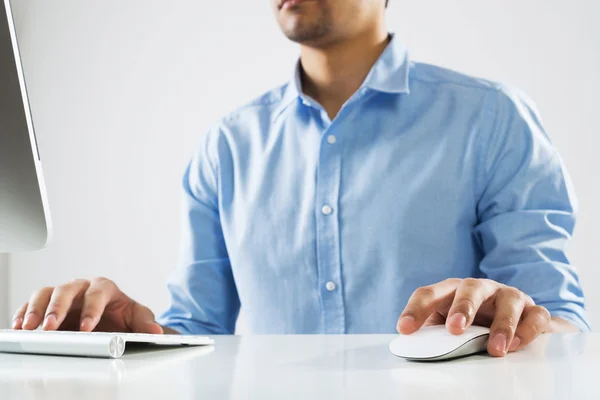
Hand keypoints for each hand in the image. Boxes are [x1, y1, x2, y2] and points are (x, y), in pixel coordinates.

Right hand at [12, 277, 163, 333]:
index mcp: (104, 288)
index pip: (97, 294)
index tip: (87, 328)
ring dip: (36, 309)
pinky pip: (33, 303)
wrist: (113, 319)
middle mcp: (82, 287)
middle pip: (66, 290)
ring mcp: (64, 295)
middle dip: (57, 308)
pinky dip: (24, 312)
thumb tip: (156, 332)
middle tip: (50, 327)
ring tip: (30, 327)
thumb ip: (145, 323)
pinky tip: (20, 325)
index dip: (91, 310)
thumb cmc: (122, 314)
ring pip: (46, 293)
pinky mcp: (49, 305)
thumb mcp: (137, 317)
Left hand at [396, 278, 551, 356]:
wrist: (516, 320)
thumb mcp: (449, 327)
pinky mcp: (533, 310)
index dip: (416, 309)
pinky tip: (518, 345)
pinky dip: (527, 329)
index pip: (429, 294)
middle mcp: (481, 289)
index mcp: (452, 291)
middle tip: (454, 329)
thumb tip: (413, 349)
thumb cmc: (474, 324)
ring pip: (508, 300)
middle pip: (470, 288)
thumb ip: (434, 334)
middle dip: (463, 307)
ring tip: (494, 348)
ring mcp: (508, 297)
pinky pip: (535, 315)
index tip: (404, 328)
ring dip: (501, 324)